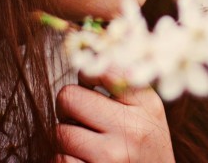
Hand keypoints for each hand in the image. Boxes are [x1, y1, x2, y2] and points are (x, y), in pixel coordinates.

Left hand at [55, 72, 174, 162]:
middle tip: (79, 118)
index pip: (103, 69)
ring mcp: (112, 156)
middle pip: (68, 97)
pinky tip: (83, 162)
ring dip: (66, 139)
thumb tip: (91, 55)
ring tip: (86, 145)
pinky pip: (58, 159)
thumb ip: (125, 85)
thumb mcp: (148, 114)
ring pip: (59, 131)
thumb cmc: (146, 149)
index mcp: (147, 105)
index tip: (89, 85)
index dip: (87, 74)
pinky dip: (64, 161)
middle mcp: (132, 129)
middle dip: (67, 108)